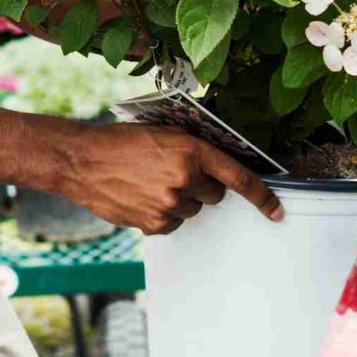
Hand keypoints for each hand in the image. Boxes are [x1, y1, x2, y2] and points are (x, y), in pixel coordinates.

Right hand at [54, 122, 282, 233]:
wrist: (80, 160)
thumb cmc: (117, 142)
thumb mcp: (162, 134)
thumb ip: (191, 151)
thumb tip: (214, 168)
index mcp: (190, 150)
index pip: (239, 177)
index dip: (262, 196)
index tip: (276, 210)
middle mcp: (184, 178)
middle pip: (214, 194)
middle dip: (201, 186)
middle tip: (173, 173)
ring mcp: (170, 204)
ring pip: (192, 209)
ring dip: (179, 199)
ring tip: (149, 182)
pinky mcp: (154, 223)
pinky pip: (172, 223)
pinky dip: (161, 213)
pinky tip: (140, 196)